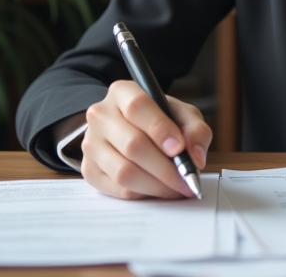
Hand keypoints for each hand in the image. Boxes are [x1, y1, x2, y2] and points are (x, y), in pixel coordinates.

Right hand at [80, 80, 211, 199]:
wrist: (128, 128)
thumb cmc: (158, 119)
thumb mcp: (181, 114)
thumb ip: (195, 129)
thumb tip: (196, 157)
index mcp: (122, 92)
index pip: (137, 106)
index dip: (160, 129)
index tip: (179, 148)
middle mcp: (101, 115)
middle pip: (132, 144)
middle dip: (165, 168)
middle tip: (187, 179)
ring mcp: (91, 143)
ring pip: (124, 172)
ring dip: (156, 185)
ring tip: (177, 188)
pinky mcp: (89, 169)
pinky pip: (118, 189)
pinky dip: (143, 194)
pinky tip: (158, 189)